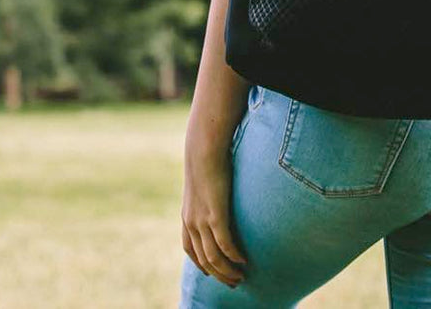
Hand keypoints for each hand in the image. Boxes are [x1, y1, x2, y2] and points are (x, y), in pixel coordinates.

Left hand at [181, 141, 247, 287]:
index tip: (214, 273)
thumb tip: (219, 196)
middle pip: (203, 259)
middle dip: (219, 274)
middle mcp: (191, 222)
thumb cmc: (207, 160)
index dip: (201, 264)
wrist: (203, 147)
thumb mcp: (204, 182)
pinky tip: (244, 260)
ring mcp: (202, 220)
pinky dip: (234, 256)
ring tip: (242, 276)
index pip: (190, 249)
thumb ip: (209, 195)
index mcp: (187, 216)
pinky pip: (225, 244)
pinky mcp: (215, 215)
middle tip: (235, 282)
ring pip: (213, 257)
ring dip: (228, 270)